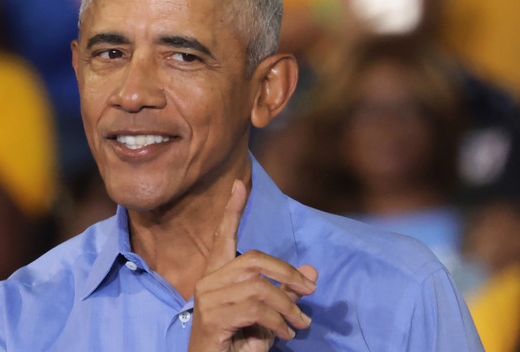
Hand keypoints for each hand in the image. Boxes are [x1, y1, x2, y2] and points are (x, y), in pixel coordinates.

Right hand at [188, 180, 317, 351]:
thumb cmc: (239, 342)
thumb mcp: (270, 316)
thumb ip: (287, 292)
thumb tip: (312, 271)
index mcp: (218, 275)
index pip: (222, 236)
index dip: (232, 210)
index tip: (240, 184)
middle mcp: (208, 281)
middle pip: (254, 260)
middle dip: (287, 273)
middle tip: (310, 290)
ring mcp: (207, 299)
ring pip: (259, 287)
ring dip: (288, 307)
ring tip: (300, 325)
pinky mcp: (211, 317)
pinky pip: (255, 309)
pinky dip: (279, 321)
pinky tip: (286, 334)